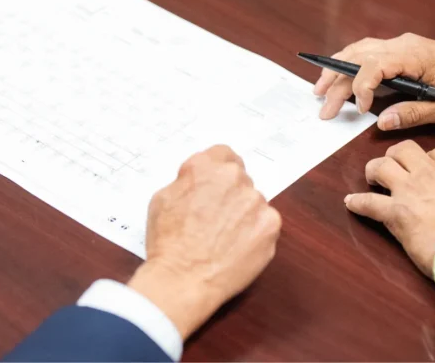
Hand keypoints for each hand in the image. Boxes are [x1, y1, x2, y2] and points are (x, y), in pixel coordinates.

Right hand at [127, 146, 281, 338]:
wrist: (182, 280)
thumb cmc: (167, 243)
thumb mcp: (163, 199)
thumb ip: (187, 181)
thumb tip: (200, 180)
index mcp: (206, 167)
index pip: (224, 155)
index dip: (219, 172)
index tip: (217, 186)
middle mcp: (234, 178)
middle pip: (240, 179)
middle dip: (231, 194)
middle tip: (216, 219)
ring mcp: (256, 201)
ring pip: (254, 202)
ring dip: (244, 214)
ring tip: (224, 239)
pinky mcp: (271, 225)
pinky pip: (266, 223)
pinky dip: (256, 234)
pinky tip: (237, 248)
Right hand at [314, 33, 434, 130]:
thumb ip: (414, 113)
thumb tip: (382, 121)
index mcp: (416, 56)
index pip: (376, 65)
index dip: (362, 87)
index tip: (360, 110)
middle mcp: (405, 44)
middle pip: (360, 56)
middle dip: (337, 80)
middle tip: (322, 106)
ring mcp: (402, 44)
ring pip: (360, 50)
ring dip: (338, 69)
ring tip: (320, 89)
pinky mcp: (402, 50)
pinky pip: (369, 51)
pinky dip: (351, 64)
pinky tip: (340, 77)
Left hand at [344, 141, 434, 275]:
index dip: (431, 160)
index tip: (431, 170)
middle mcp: (428, 172)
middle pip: (403, 150)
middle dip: (396, 155)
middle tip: (395, 165)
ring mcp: (409, 191)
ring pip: (381, 166)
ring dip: (374, 170)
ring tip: (372, 177)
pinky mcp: (395, 215)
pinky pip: (369, 204)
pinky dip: (358, 203)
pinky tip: (350, 203)